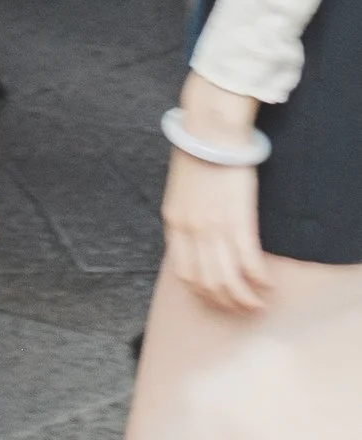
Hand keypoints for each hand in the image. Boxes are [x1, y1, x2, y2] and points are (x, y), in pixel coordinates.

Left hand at [161, 78, 272, 313]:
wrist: (211, 131)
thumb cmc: (198, 155)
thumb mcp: (180, 191)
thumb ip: (186, 218)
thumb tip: (198, 242)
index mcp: (174, 222)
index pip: (184, 273)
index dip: (203, 293)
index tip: (218, 299)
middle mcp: (191, 230)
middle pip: (207, 283)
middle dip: (226, 303)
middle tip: (242, 309)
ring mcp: (214, 227)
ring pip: (228, 281)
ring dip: (245, 299)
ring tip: (257, 304)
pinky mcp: (237, 220)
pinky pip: (249, 262)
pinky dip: (258, 279)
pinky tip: (267, 284)